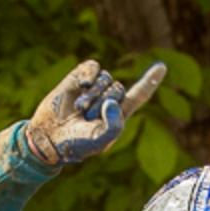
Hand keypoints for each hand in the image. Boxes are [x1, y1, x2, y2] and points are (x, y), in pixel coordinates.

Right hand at [22, 58, 166, 169]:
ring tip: (79, 110)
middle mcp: (108, 98)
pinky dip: (89, 75)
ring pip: (105, 78)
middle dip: (102, 102)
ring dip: (91, 96)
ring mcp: (93, 87)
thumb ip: (114, 125)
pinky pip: (92, 67)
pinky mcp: (79, 77)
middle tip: (86, 119)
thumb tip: (112, 101)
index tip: (161, 67)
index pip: (137, 95)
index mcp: (118, 114)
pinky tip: (81, 86)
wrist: (49, 136)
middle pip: (118, 88)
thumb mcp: (100, 140)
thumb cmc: (76, 143)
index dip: (149, 82)